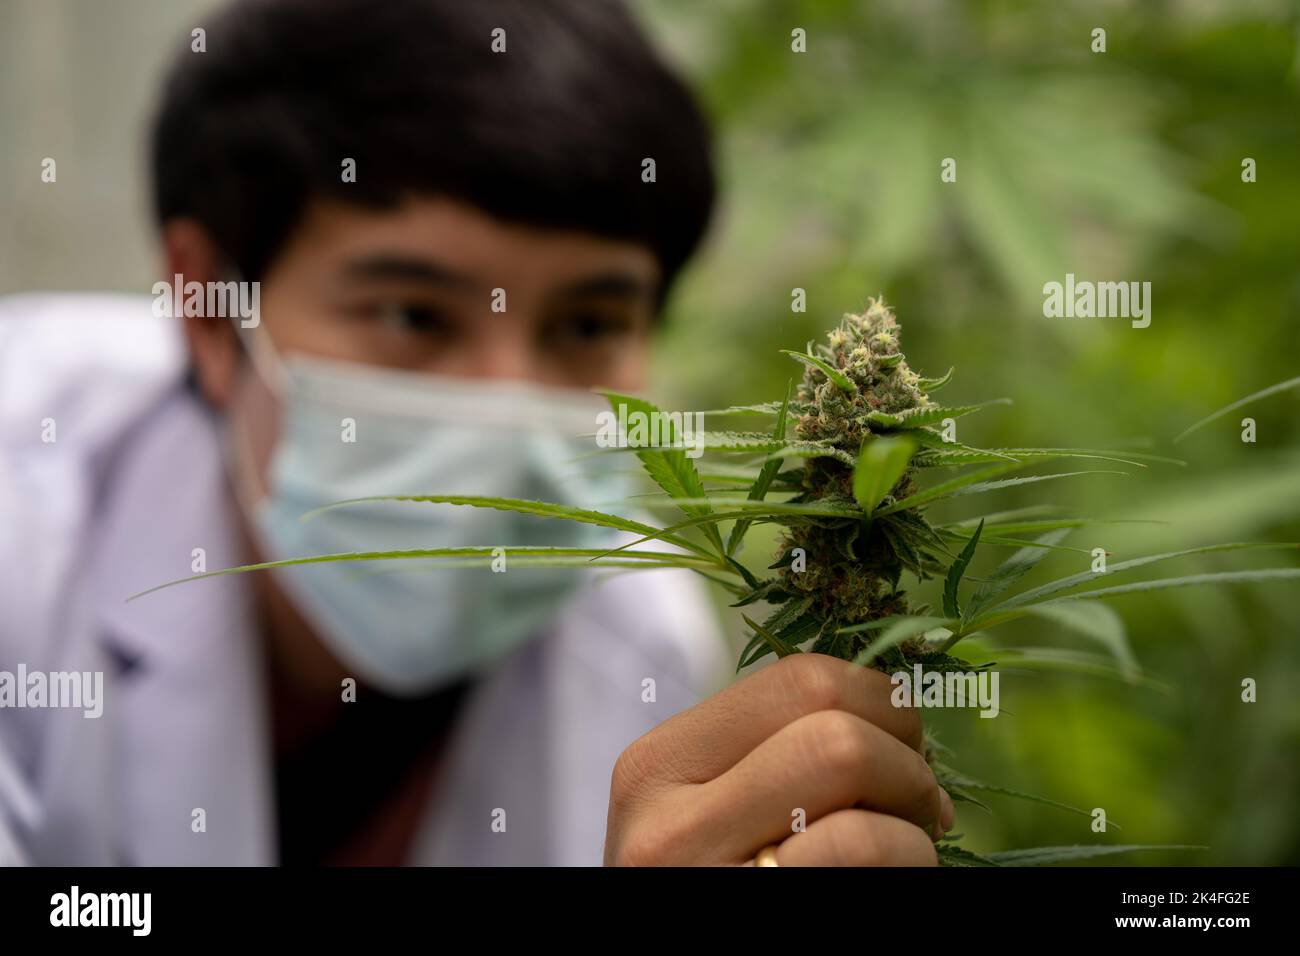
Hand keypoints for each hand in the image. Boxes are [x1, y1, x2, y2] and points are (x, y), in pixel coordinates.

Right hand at [604, 652, 953, 865]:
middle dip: (904, 751)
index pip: (798, 680)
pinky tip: (899, 879)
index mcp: (657, 766)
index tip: (903, 742)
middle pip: (829, 720)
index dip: (881, 702)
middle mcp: (665, 816)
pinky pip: (861, 845)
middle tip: (919, 796)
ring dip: (912, 809)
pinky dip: (911, 856)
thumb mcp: (713, 816)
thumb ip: (773, 757)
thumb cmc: (717, 891)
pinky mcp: (758, 918)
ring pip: (845, 762)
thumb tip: (900, 708)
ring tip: (911, 841)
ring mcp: (703, 875)